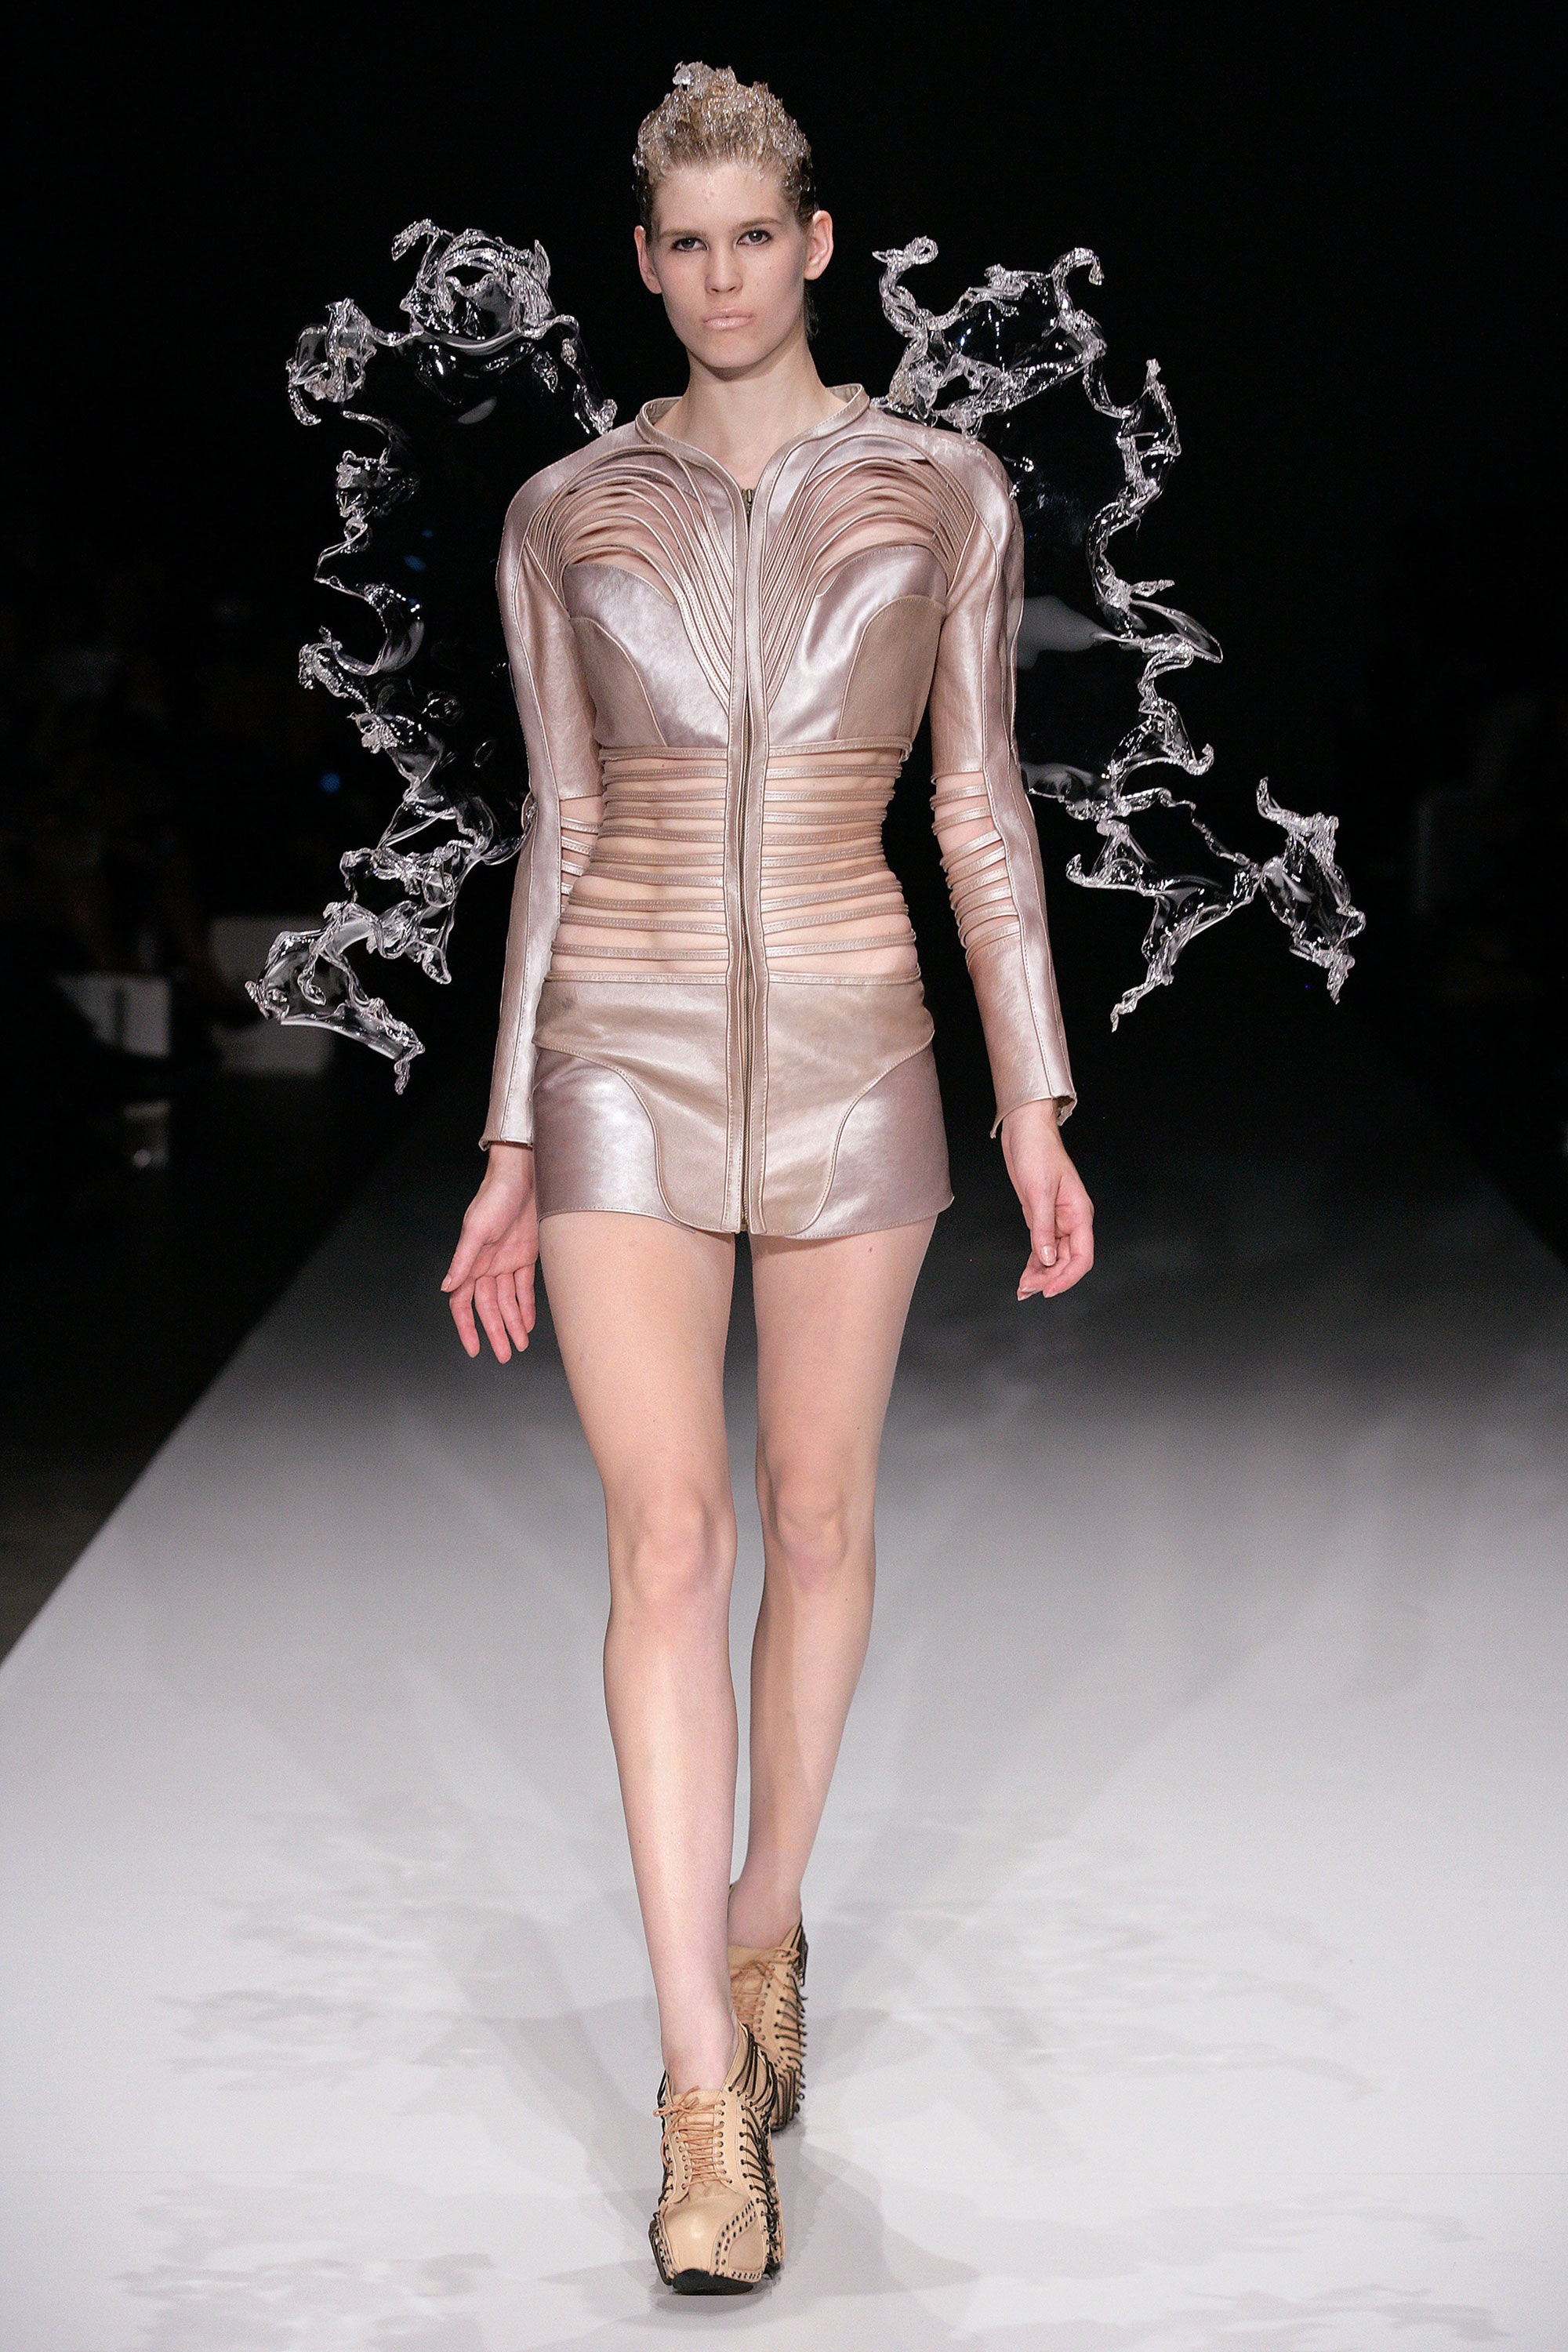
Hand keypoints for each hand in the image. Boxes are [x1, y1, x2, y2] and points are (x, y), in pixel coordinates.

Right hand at [441, 1142, 538, 1360]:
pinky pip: (524, 1288)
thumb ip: (463, 1260)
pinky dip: (526, 1306)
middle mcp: (486, 1266)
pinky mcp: (525, 1256)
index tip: (474, 1348)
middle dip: (496, 1332)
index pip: (463, 1303)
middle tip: (504, 1355)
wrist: (524, 1176)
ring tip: (520, 1346)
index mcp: (470, 1262)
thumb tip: (446, 1286)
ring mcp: (506, 1262)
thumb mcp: (476, 1229)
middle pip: (488, 1307)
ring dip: (513, 1323)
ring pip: (507, 1302)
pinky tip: (530, 1323)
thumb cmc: (494, 1197)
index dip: (467, 1326)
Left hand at [1000, 1099, 1093, 1300]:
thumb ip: (1043, 1228)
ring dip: (1041, 1275)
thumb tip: (1047, 1258)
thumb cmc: (1038, 1152)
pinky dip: (1035, 1263)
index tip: (1049, 1289)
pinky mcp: (1041, 1218)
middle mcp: (1071, 1220)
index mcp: (1079, 1213)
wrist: (1025, 1130)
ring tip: (1024, 1288)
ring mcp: (1056, 1220)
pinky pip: (1042, 1248)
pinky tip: (1026, 1275)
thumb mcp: (1039, 1191)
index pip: (1082, 1256)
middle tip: (1028, 1289)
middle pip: (1067, 1261)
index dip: (1068, 1277)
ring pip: (1054, 1257)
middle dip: (1050, 1278)